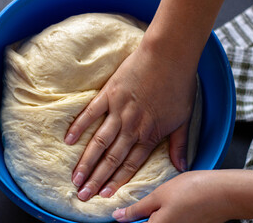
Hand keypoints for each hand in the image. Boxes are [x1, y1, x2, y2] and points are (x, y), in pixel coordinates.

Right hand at [65, 42, 197, 200]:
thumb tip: (181, 166)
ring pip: (100, 142)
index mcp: (149, 134)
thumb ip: (179, 144)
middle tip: (82, 194)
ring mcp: (118, 110)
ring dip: (86, 161)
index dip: (117, 181)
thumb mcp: (184, 119)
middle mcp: (132, 127)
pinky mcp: (109, 94)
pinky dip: (79, 126)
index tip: (104, 195)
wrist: (170, 56)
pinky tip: (68, 140)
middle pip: (112, 158)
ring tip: (75, 177)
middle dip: (97, 179)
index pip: (130, 165)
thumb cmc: (179, 85)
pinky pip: (90, 113)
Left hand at [112, 171, 229, 222]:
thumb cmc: (192, 191)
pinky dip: (170, 216)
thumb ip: (136, 210)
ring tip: (164, 203)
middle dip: (144, 217)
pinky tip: (176, 205)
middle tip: (149, 204)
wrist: (224, 193)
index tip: (129, 213)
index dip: (130, 219)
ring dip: (157, 216)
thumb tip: (118, 217)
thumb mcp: (158, 195)